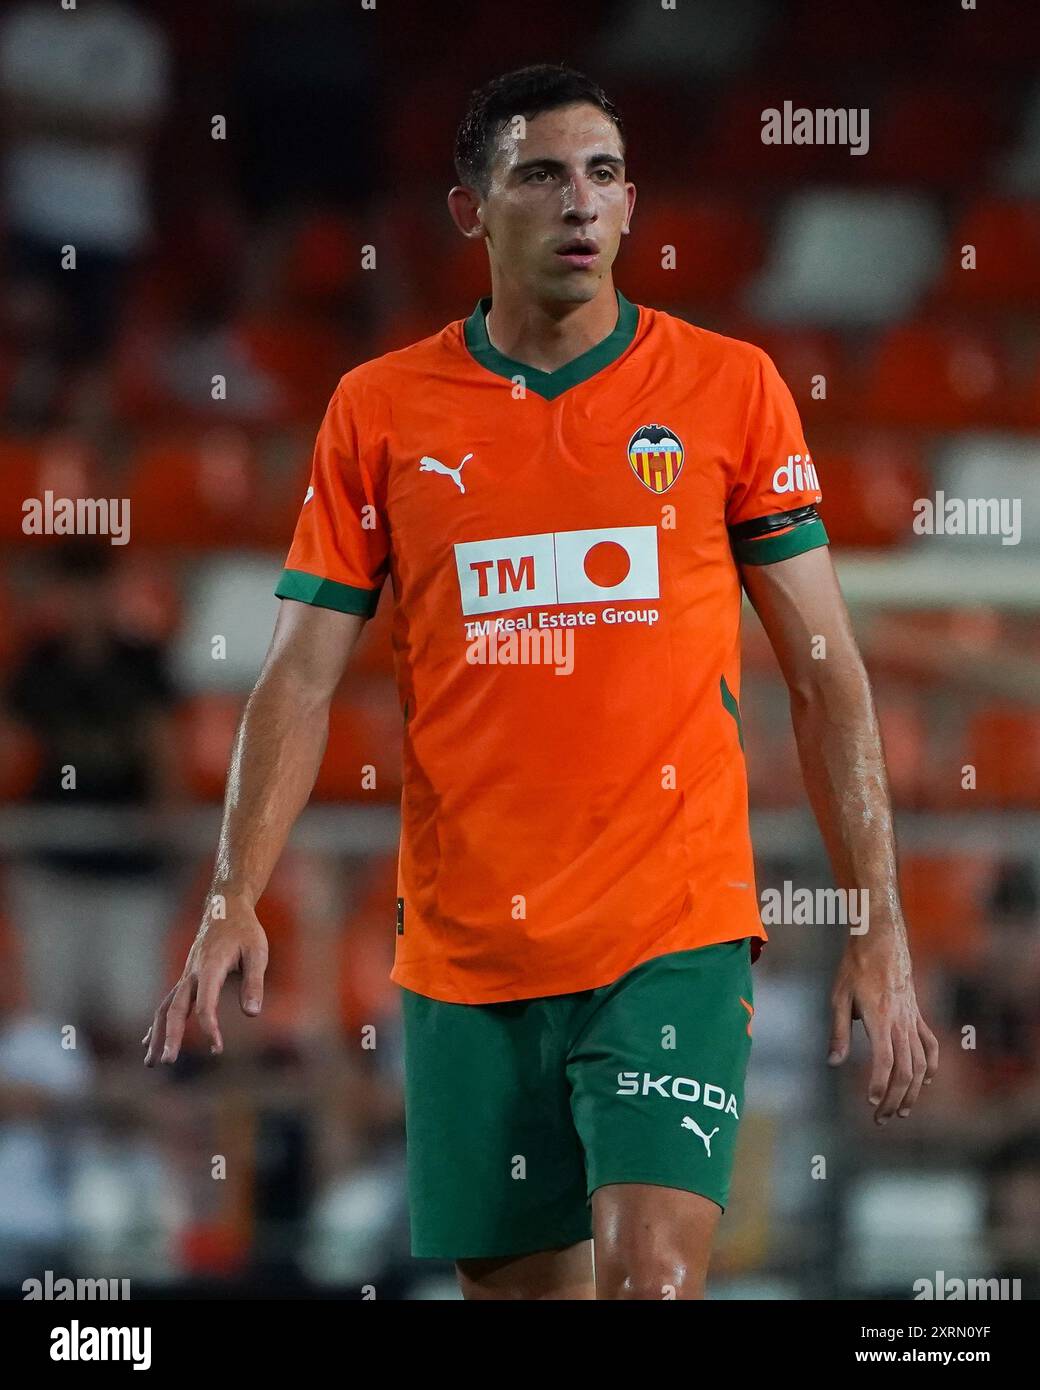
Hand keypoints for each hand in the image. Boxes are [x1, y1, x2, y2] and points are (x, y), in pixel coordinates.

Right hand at [142, 897, 267, 1065]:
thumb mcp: (257, 952)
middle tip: (166, 1062)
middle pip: (175, 1009)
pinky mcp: (185, 979)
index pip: (204, 1003)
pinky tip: (149, 1042)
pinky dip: (158, 1024)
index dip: (209, 1027)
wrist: (225, 908)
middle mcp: (191, 973)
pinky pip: (167, 1004)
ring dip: (157, 1035)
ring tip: (151, 1063)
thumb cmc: (245, 931)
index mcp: (209, 967)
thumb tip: (252, 1013)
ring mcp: (185, 976)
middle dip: (170, 1036)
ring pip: (165, 1009)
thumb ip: (254, 982)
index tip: (217, 1049)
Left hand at [827, 933, 938, 1123]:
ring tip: (902, 1110)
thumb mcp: (838, 997)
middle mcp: (901, 1023)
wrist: (881, 940)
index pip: (884, 1062)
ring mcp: (912, 1020)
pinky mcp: (917, 1015)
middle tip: (882, 1119)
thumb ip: (839, 1032)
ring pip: (921, 1063)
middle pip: (905, 1070)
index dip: (880, 1086)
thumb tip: (834, 1062)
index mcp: (880, 1020)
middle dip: (894, 1099)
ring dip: (912, 1091)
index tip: (872, 1104)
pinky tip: (926, 1082)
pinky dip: (931, 1066)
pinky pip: (930, 1044)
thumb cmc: (855, 966)